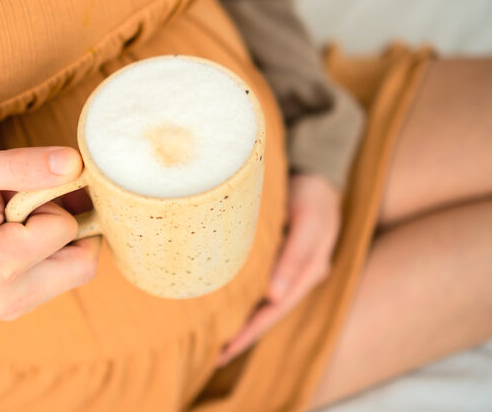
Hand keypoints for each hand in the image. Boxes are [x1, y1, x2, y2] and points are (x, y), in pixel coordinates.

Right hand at [0, 146, 100, 320]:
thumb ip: (25, 166)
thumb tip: (75, 164)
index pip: (66, 228)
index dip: (49, 201)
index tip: (13, 195)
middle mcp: (8, 299)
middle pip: (83, 261)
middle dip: (66, 226)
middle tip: (27, 206)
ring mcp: (11, 308)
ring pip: (77, 270)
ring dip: (60, 239)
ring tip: (17, 220)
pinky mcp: (15, 308)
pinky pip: (62, 278)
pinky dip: (53, 252)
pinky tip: (19, 236)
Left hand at [216, 173, 341, 366]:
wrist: (318, 176)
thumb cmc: (309, 194)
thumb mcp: (305, 221)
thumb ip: (292, 257)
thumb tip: (274, 296)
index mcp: (311, 269)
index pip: (275, 309)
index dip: (250, 329)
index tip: (226, 345)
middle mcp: (305, 277)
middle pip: (271, 314)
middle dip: (244, 336)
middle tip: (214, 357)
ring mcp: (297, 273)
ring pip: (269, 307)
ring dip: (245, 326)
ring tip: (218, 346)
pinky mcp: (287, 264)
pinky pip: (268, 293)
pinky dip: (250, 307)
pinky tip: (232, 315)